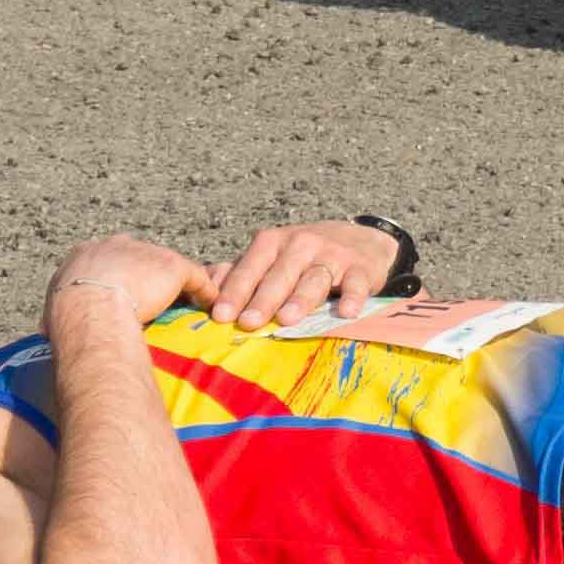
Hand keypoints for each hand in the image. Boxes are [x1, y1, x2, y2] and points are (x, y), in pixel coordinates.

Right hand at [46, 234, 212, 325]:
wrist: (89, 309)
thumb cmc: (65, 319)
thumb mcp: (53, 313)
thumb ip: (59, 313)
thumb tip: (46, 331)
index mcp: (84, 253)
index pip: (107, 260)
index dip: (117, 278)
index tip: (123, 294)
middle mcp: (116, 245)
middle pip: (140, 258)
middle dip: (148, 277)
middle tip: (158, 299)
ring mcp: (145, 252)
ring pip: (168, 267)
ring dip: (178, 285)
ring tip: (191, 302)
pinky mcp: (171, 265)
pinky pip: (195, 278)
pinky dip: (204, 291)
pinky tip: (210, 305)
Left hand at [208, 219, 404, 328]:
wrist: (361, 239)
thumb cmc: (303, 256)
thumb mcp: (271, 256)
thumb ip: (239, 271)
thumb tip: (203, 285)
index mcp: (272, 242)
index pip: (250, 268)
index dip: (235, 291)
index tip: (220, 315)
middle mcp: (301, 244)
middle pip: (279, 275)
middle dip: (263, 300)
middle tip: (248, 323)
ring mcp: (331, 255)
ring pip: (313, 279)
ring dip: (300, 300)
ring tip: (287, 320)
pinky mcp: (360, 268)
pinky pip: (355, 283)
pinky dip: (351, 297)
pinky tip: (345, 312)